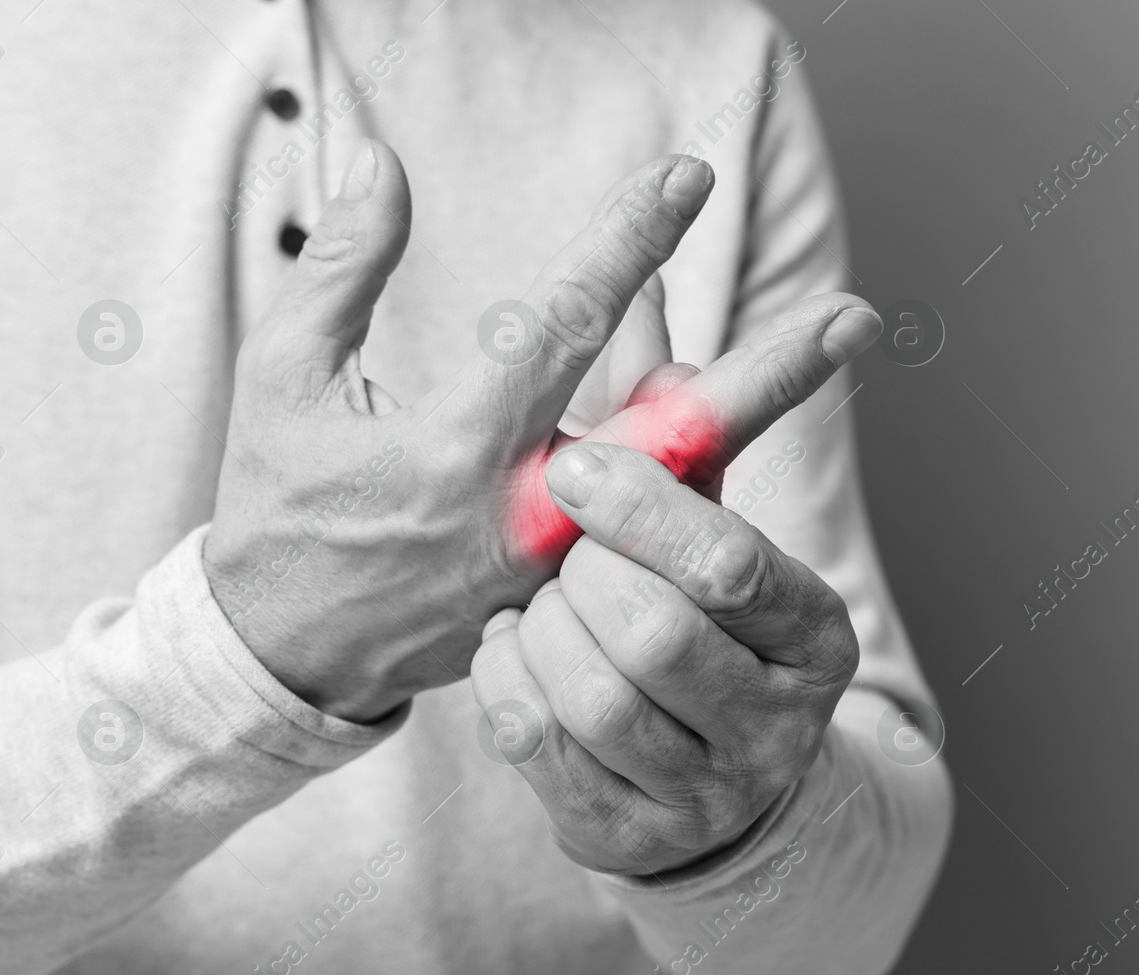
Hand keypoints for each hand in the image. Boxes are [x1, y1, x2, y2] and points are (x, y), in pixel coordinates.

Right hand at [203, 138, 878, 722]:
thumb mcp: (283, 376)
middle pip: (671, 438)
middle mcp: (524, 514)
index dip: (627, 246)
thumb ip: (340, 266)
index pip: (562, 328)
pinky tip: (737, 407)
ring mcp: (557, 570)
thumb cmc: (283, 502)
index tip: (685, 179)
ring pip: (678, 490)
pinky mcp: (568, 600)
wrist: (288, 651)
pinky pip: (653, 533)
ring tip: (830, 337)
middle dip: (771, 373)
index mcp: (453, 448)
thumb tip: (385, 160)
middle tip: (855, 319)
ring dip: (752, 409)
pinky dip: (699, 465)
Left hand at [469, 437, 867, 875]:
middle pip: (655, 635)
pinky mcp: (630, 838)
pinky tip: (514, 645)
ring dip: (544, 631)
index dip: (644, 511)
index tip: (576, 465)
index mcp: (817, 635)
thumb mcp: (706, 528)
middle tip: (561, 549)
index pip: (730, 566)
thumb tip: (651, 314)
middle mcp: (779, 726)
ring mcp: (707, 795)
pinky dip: (506, 678)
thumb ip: (682, 433)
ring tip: (541, 600)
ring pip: (594, 699)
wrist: (699, 773)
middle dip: (585, 576)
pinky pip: (538, 746)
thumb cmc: (696, 618)